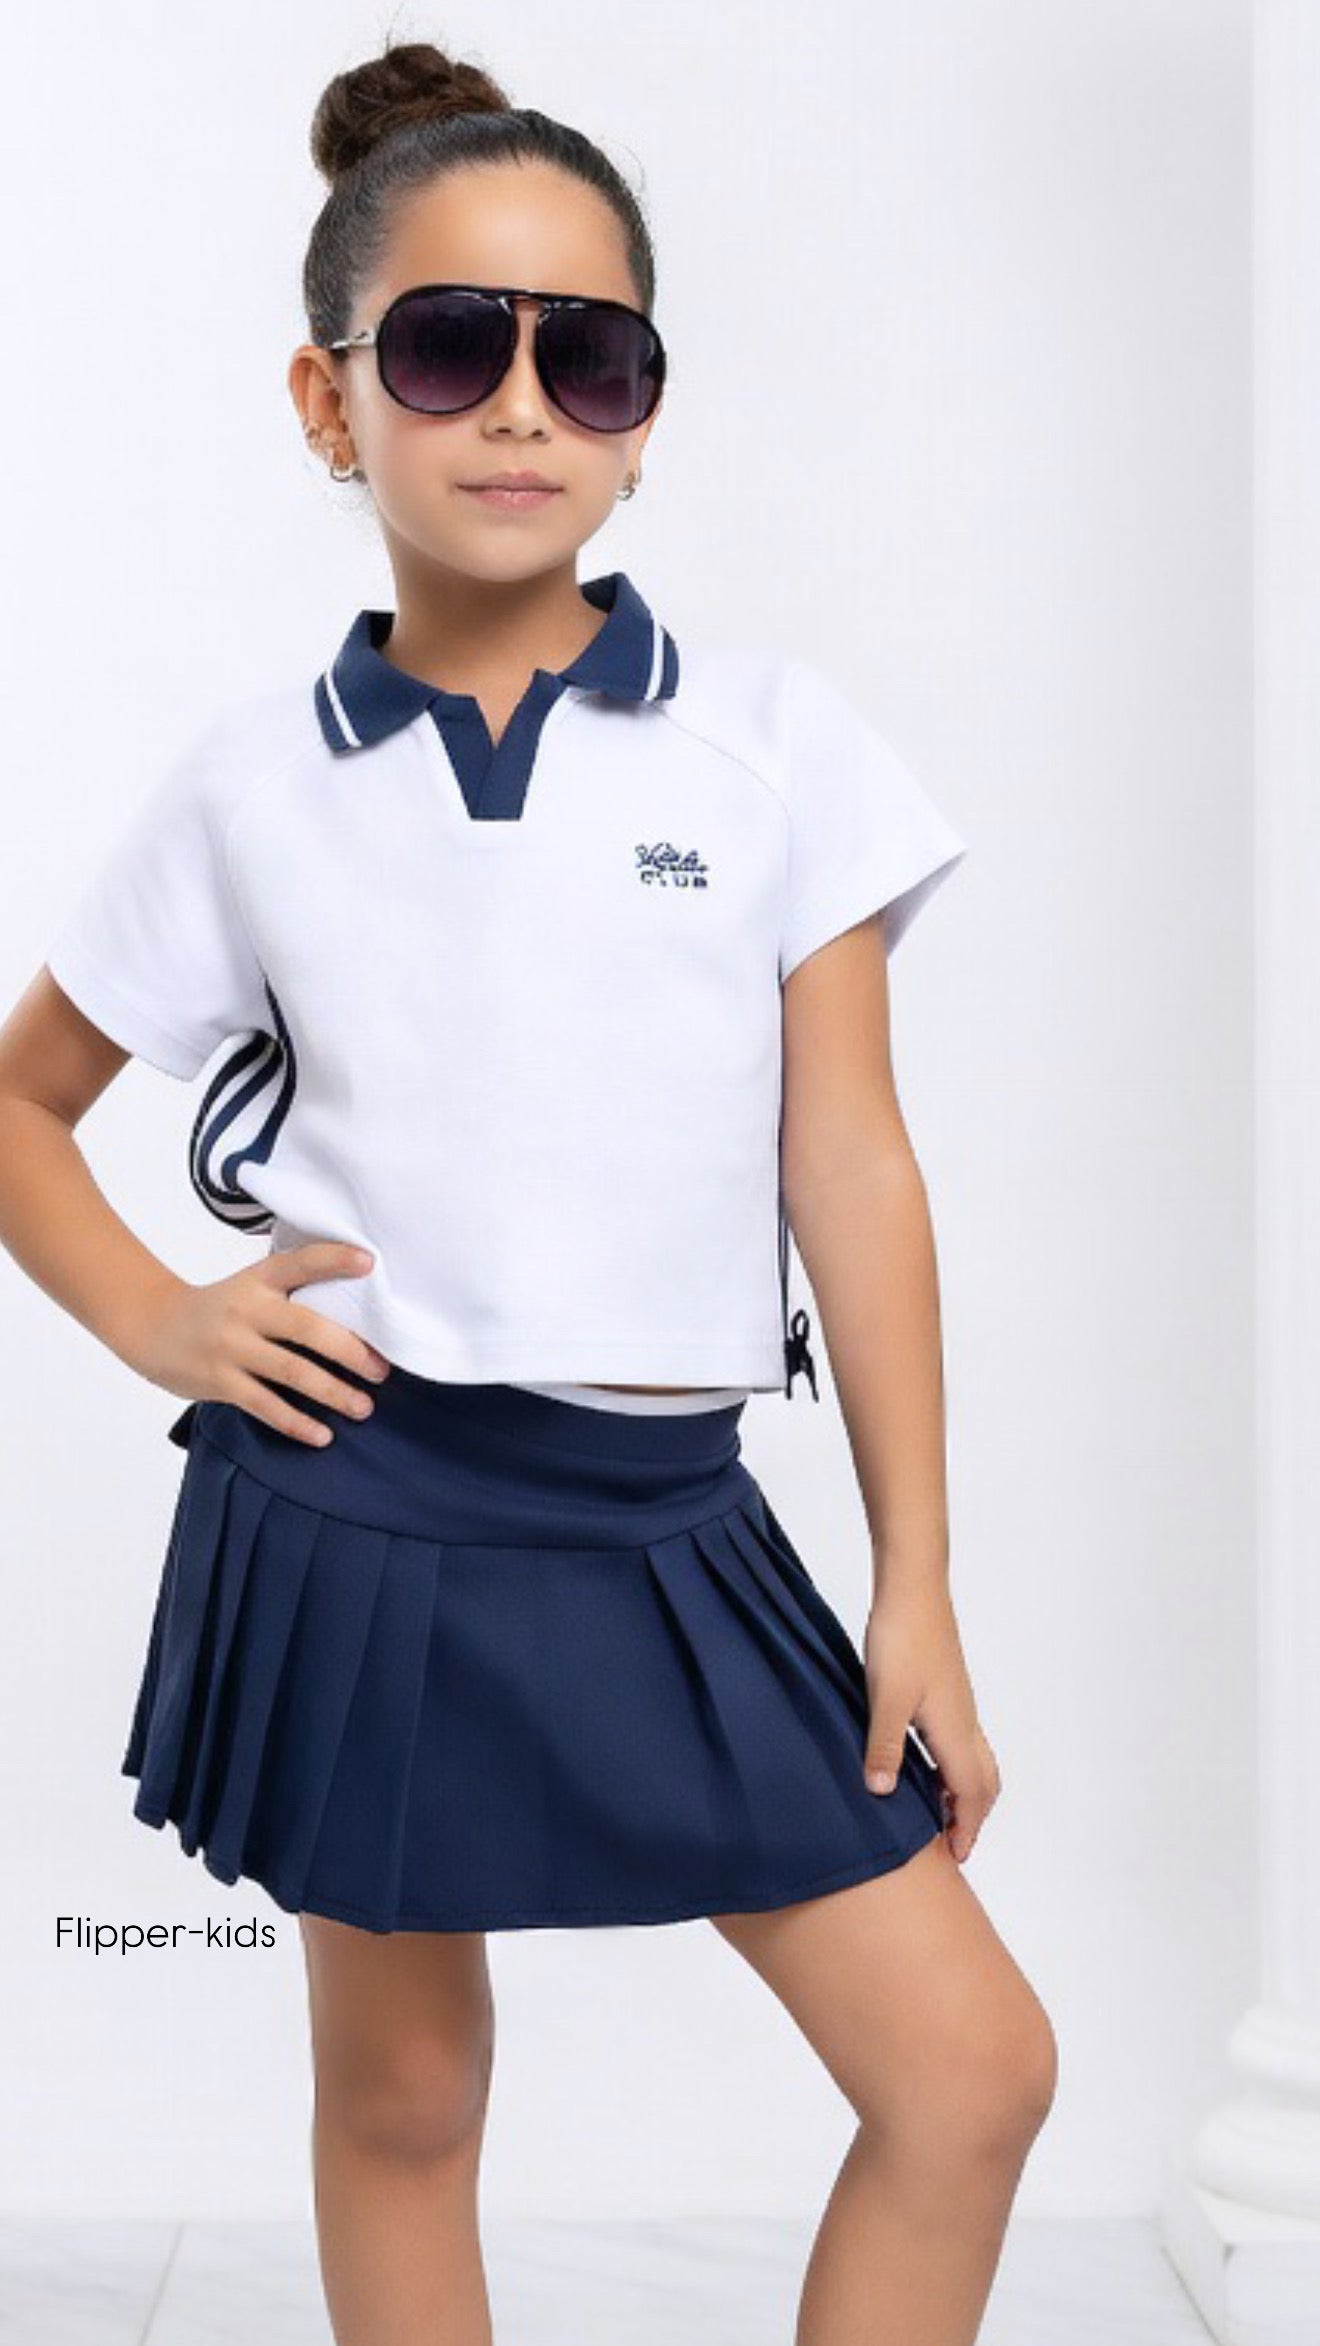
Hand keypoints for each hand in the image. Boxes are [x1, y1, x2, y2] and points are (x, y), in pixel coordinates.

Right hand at [125, 1242, 393, 1447]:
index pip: (300, 1263)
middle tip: (381, 1370)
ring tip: (363, 1407)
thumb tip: (356, 1303)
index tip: (370, 1262)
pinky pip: (265, 1406)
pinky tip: (321, 1435)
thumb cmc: (218, 1308)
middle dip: (350, 1352)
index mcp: (258, 1280)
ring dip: (333, 1393)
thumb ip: (291, 1291)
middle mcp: (247, 1310)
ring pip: (292, 1373)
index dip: (335, 1260)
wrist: (152, 1326)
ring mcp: (232, 1347)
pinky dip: (296, 1423)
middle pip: (307, 1329)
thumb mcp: (249, 1285)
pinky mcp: (220, 1381)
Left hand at [861, 1579, 1000, 1863]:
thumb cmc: (903, 1639)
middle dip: (973, 1815)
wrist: (914, 1588)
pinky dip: (952, 1766)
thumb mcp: (885, 1699)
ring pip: (975, 1760)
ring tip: (937, 1811)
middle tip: (952, 1841)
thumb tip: (882, 1793)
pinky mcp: (947, 1690)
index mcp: (955, 1730)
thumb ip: (884, 1747)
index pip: (973, 1793)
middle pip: (984, 1781)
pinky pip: (961, 1742)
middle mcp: (965, 1721)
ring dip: (963, 1791)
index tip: (957, 1856)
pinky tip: (924, 1762)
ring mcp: (958, 1704)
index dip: (968, 1827)